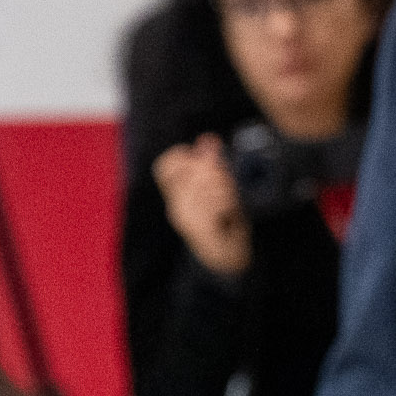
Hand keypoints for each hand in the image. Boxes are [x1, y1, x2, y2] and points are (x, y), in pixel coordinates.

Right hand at [154, 135, 251, 276]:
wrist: (227, 258)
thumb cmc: (222, 219)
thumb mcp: (218, 187)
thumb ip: (211, 163)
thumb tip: (208, 138)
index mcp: (177, 195)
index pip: (166, 165)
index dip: (185, 156)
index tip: (203, 164)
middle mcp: (177, 206)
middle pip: (193, 171)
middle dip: (215, 171)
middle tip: (226, 183)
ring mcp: (186, 219)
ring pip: (206, 186)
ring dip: (225, 188)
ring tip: (229, 198)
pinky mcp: (201, 230)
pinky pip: (215, 206)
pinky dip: (227, 204)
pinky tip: (230, 210)